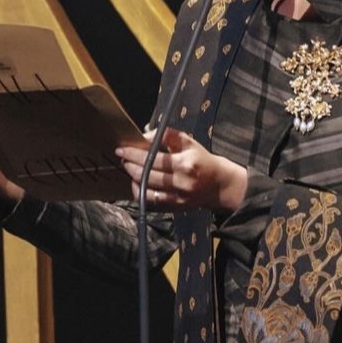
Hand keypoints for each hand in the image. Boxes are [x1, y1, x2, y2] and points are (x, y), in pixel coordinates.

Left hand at [116, 128, 247, 213]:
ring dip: (133, 178)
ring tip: (129, 169)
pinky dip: (141, 192)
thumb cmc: (202, 160)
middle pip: (147, 174)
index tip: (122, 149)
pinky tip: (137, 183)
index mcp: (185, 163)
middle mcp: (181, 182)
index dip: (134, 153)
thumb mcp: (189, 142)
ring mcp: (178, 197)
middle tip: (123, 158)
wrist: (219, 184)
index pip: (153, 158)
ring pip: (147, 189)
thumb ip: (167, 135)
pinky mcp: (176, 207)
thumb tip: (145, 136)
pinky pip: (152, 201)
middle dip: (130, 165)